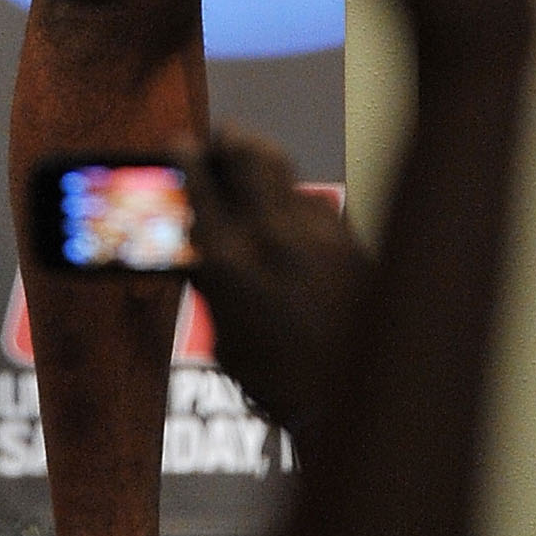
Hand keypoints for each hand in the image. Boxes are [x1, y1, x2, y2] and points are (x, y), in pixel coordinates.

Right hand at [186, 131, 369, 440]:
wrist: (355, 397)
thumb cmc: (279, 382)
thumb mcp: (226, 340)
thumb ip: (214, 288)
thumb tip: (202, 253)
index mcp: (231, 262)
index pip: (201, 188)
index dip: (188, 158)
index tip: (181, 142)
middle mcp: (271, 236)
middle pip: (248, 156)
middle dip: (230, 140)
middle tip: (222, 137)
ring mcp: (315, 232)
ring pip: (284, 172)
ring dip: (264, 164)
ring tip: (253, 163)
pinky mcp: (347, 238)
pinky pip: (314, 201)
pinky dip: (296, 200)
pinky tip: (292, 217)